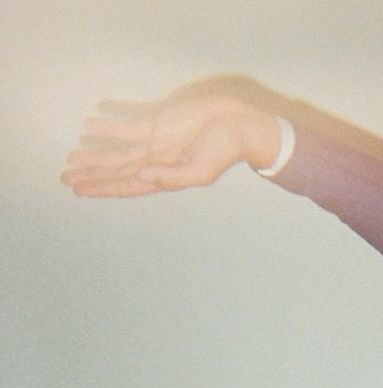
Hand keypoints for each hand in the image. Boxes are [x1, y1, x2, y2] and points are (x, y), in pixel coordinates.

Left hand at [61, 94, 281, 197]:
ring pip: (118, 150)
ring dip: (95, 154)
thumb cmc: (225, 151)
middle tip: (66, 178)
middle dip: (92, 175)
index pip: (126, 186)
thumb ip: (173, 177)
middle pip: (116, 171)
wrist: (237, 125)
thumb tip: (143, 176)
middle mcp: (155, 161)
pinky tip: (91, 125)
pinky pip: (128, 125)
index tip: (80, 191)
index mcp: (164, 177)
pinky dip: (109, 126)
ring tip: (72, 157)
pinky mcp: (158, 122)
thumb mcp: (202, 171)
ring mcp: (155, 142)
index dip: (103, 188)